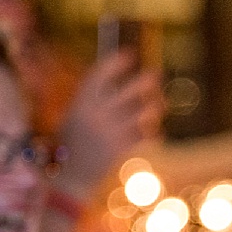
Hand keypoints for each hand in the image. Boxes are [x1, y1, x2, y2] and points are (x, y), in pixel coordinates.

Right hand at [54, 52, 164, 201]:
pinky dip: (153, 133)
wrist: (71, 177)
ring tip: (160, 103)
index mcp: (81, 103)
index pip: (100, 74)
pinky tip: (156, 132)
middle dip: (145, 80)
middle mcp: (96, 115)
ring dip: (155, 106)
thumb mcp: (74, 117)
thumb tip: (115, 80)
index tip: (130, 54)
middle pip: (129, 90)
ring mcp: (109, 131)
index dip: (116, 62)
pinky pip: (144, 135)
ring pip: (143, 112)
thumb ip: (91, 100)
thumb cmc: (72, 144)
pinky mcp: (120, 148)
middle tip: (156, 73)